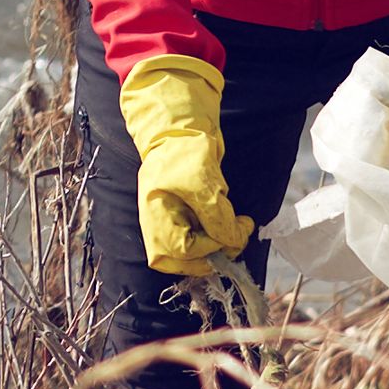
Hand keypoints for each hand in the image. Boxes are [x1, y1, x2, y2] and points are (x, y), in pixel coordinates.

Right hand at [115, 51, 243, 277]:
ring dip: (214, 246)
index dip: (209, 247)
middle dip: (209, 256)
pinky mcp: (183, 215)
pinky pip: (198, 238)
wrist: (180, 128)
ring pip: (189, 253)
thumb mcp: (204, 184)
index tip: (234, 233)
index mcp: (154, 215)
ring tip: (233, 225)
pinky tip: (228, 218)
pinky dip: (215, 236)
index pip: (179, 250)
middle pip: (178, 260)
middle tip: (234, 240)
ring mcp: (170, 220)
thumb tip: (231, 243)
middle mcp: (158, 223)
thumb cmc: (186, 151)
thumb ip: (217, 218)